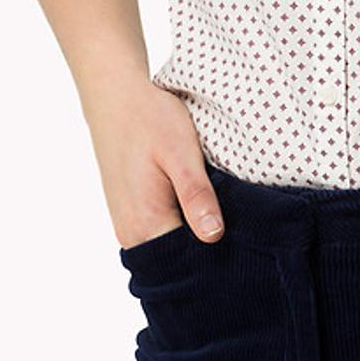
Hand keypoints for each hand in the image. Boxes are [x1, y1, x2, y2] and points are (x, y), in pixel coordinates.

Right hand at [81, 76, 226, 246]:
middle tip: (240, 238)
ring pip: (166, 248)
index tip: (243, 250)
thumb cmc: (150, 119)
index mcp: (146, 222)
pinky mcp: (127, 212)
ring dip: (192, 241)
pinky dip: (178, 230)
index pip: (187, 264)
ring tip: (222, 223)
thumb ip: (196, 196)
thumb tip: (213, 237)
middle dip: (206, 255)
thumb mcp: (181, 153)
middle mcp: (130, 232)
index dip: (216, 260)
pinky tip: (198, 212)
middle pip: (176, 262)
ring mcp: (126, 223)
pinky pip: (157, 234)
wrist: (116, 96)